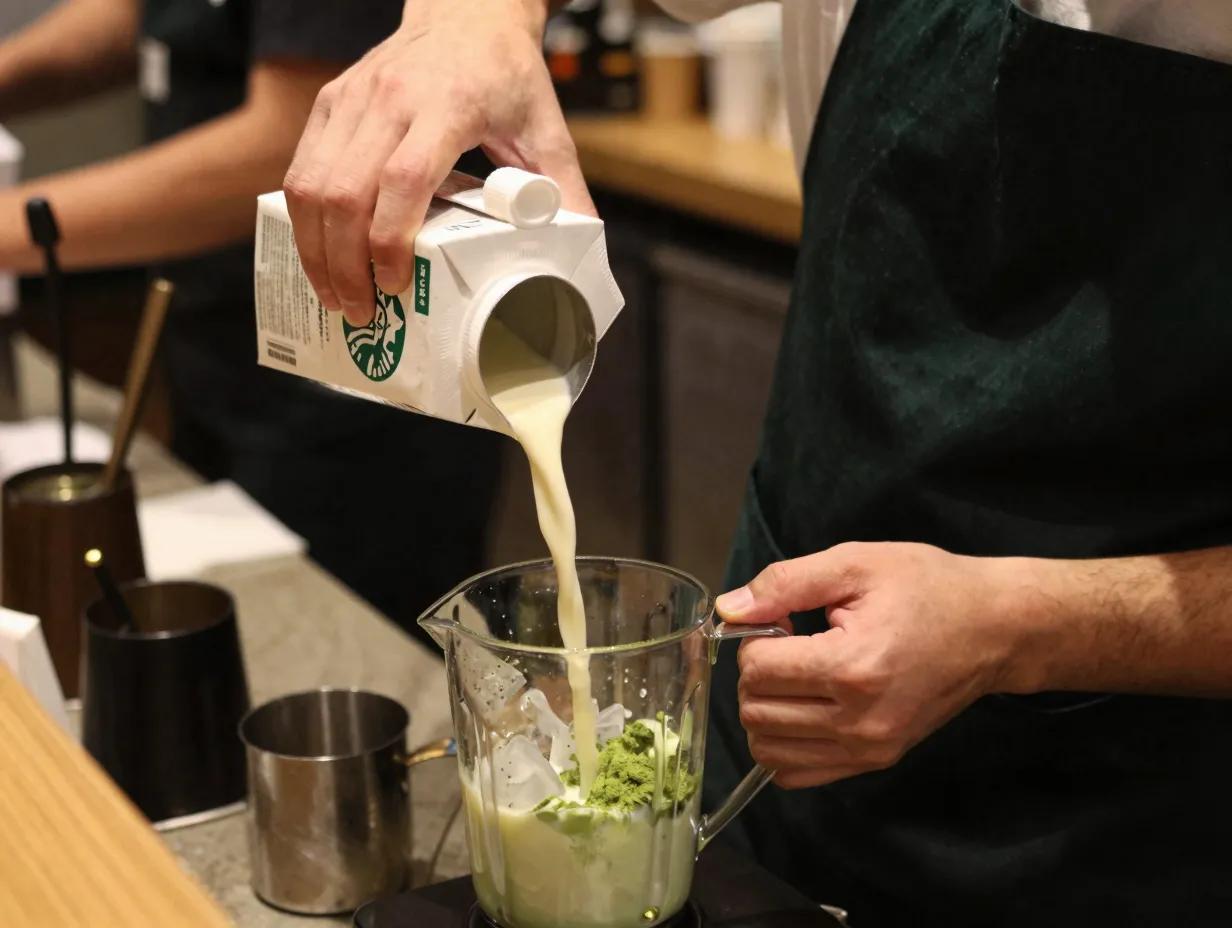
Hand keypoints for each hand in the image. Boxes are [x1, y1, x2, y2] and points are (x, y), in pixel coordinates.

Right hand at [283, 0, 593, 325]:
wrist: (466, 11)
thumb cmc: (506, 73)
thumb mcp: (546, 128)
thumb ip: (565, 190)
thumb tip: (581, 250)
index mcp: (448, 105)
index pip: (405, 178)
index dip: (392, 240)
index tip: (397, 285)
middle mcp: (390, 98)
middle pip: (346, 191)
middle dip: (345, 263)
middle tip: (360, 312)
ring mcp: (352, 99)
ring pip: (310, 184)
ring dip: (315, 250)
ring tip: (335, 294)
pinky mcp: (330, 104)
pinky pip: (301, 170)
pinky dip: (304, 221)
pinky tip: (321, 256)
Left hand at [717, 542, 1016, 788]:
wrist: (995, 628)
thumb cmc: (928, 587)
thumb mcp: (855, 563)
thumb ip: (784, 584)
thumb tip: (727, 609)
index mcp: (850, 667)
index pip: (757, 669)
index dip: (756, 638)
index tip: (784, 620)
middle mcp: (858, 720)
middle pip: (756, 712)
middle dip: (757, 674)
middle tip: (789, 645)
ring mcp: (868, 749)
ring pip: (769, 750)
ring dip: (766, 709)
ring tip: (799, 675)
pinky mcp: (876, 761)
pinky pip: (797, 774)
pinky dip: (785, 744)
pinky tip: (804, 707)